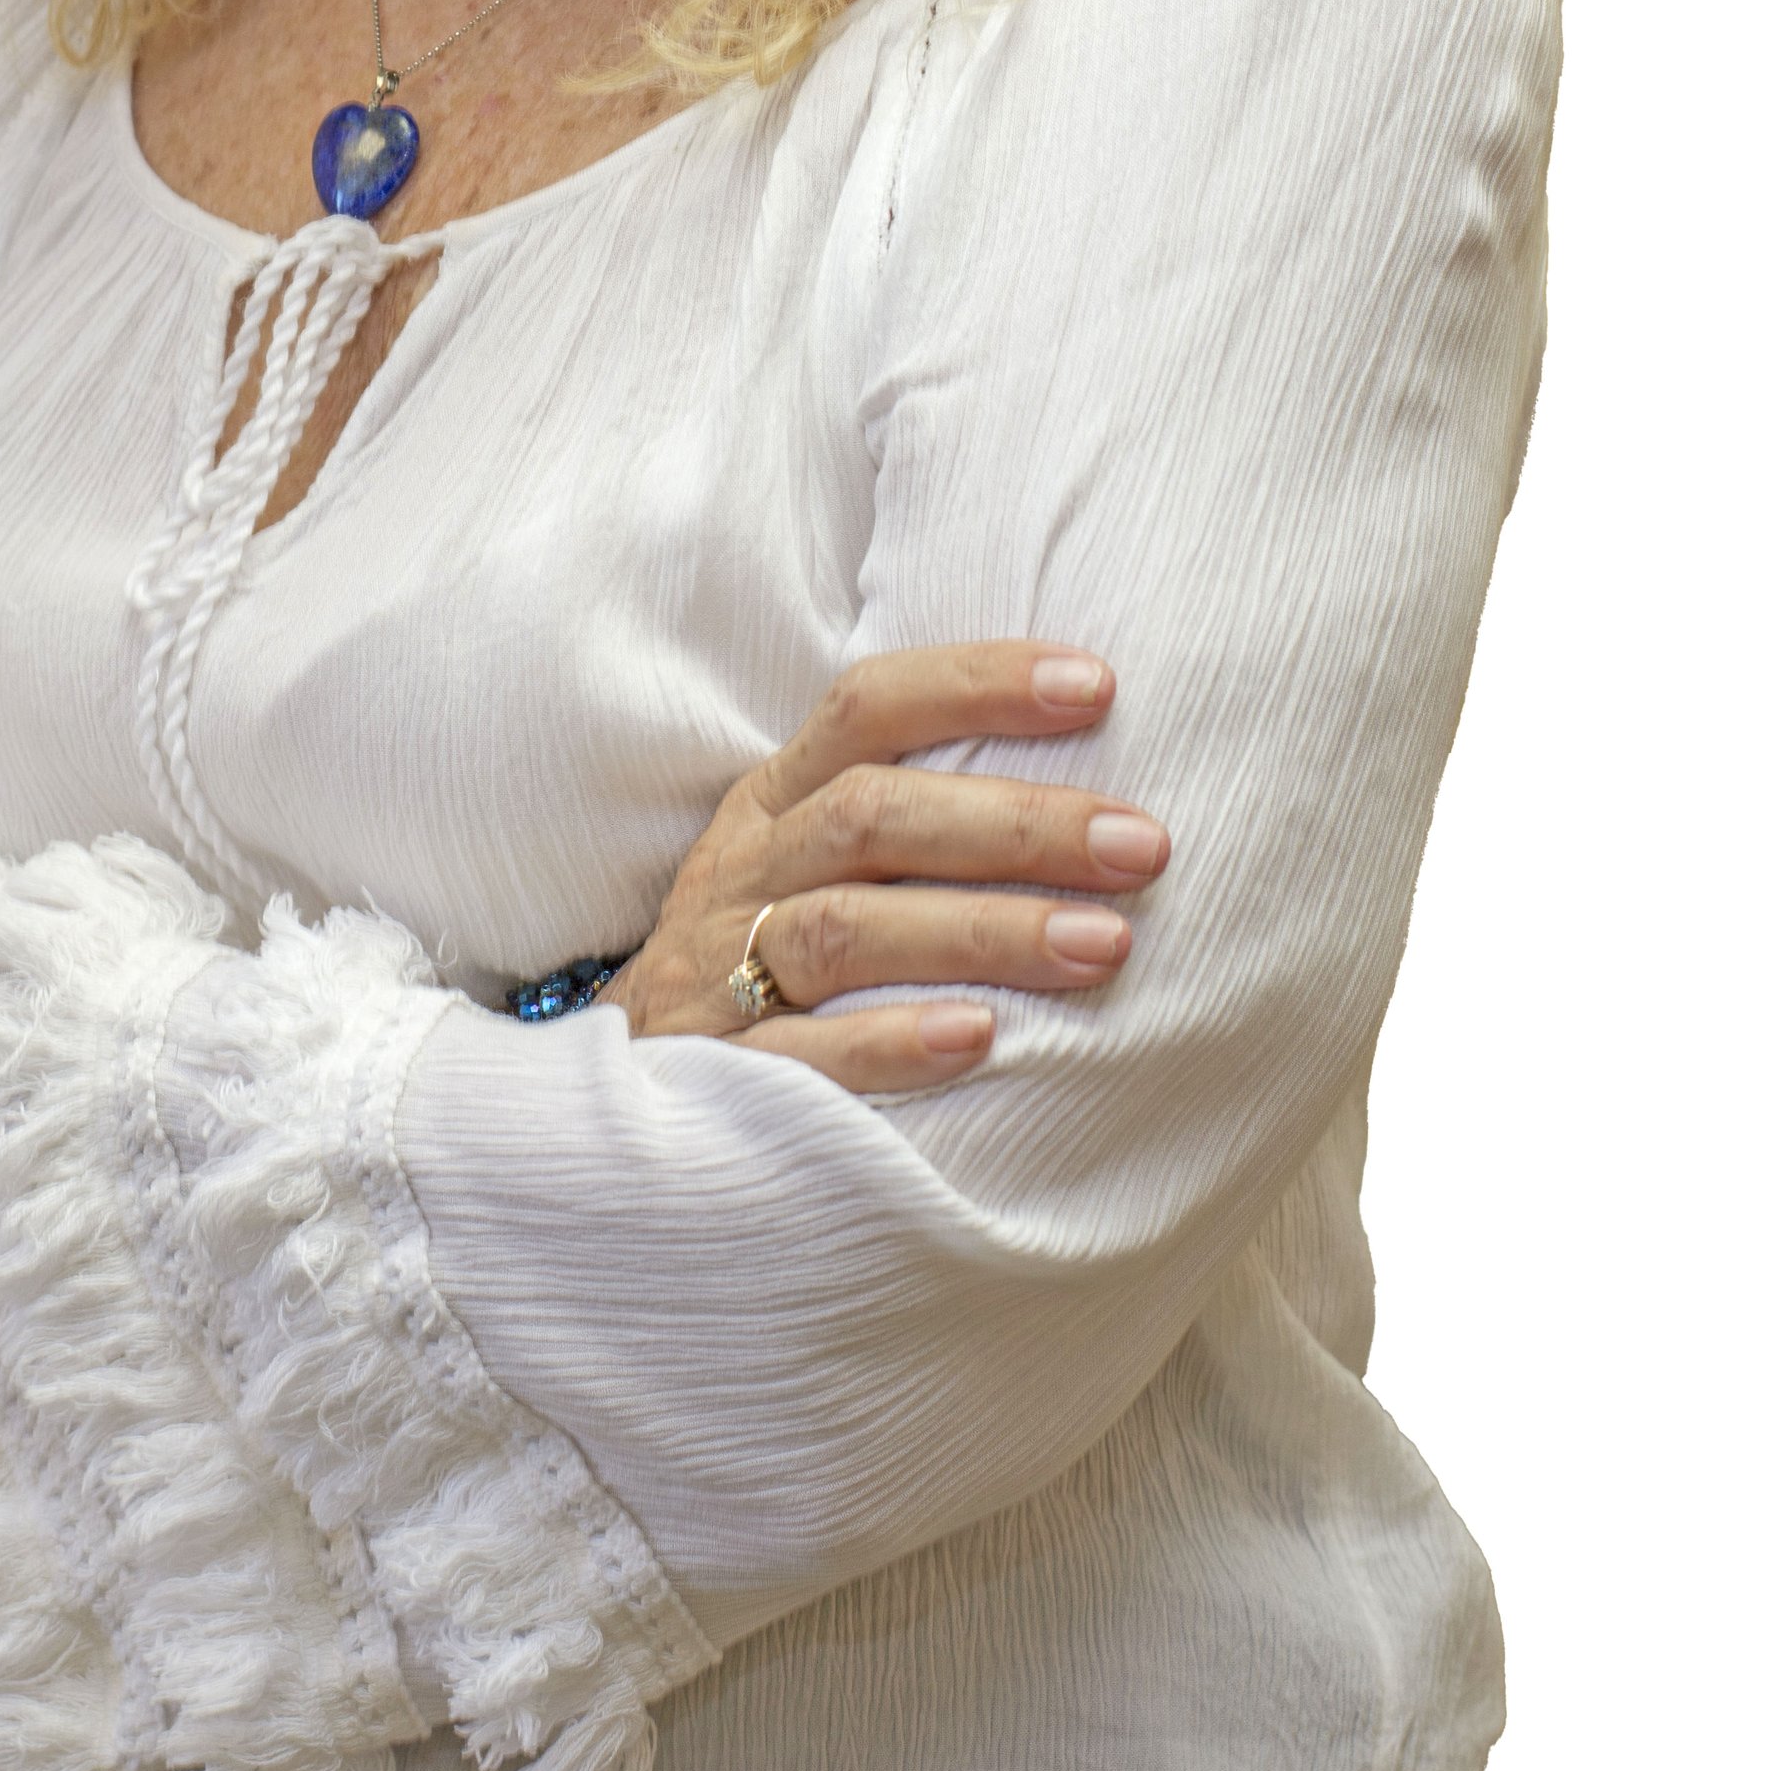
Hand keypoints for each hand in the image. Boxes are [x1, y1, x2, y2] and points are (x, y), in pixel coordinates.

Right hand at [609, 640, 1165, 1096]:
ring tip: (1106, 946)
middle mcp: (747, 867)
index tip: (1098, 686)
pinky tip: (984, 1041)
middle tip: (1144, 845)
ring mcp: (722, 968)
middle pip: (873, 815)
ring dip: (982, 931)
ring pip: (845, 928)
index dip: (976, 682)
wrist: (626, 1088)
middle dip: (1017, 825)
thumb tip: (1096, 786)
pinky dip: (889, 1042)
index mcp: (775, 799)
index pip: (869, 706)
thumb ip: (914, 818)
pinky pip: (799, 1053)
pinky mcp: (718, 1071)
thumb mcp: (808, 861)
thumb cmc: (765, 954)